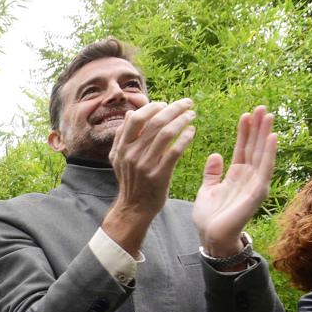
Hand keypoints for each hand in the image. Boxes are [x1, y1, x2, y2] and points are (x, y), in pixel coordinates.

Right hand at [102, 99, 197, 254]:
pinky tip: (192, 132)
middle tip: (187, 103)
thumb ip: (123, 136)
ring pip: (166, 134)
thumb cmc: (131, 180)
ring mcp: (145, 165)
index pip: (137, 119)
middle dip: (174, 109)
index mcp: (121, 148)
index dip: (153, 107)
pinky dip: (185, 138)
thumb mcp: (119, 158)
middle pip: (155, 122)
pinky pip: (175, 151)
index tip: (166, 103)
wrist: (134, 208)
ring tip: (192, 115)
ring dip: (182, 120)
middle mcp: (132, 154)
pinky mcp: (159, 175)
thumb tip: (131, 113)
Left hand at [192, 106, 276, 256]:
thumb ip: (212, 173)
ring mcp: (255, 184)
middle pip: (254, 148)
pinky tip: (272, 138)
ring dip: (265, 134)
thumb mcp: (207, 190)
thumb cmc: (210, 216)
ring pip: (262, 154)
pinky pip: (265, 170)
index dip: (244, 132)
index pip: (242, 149)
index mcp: (236, 175)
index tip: (246, 115)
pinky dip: (269, 153)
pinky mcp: (257, 193)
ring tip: (267, 116)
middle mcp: (249, 177)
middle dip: (257, 128)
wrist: (211, 238)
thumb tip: (215, 155)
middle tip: (261, 107)